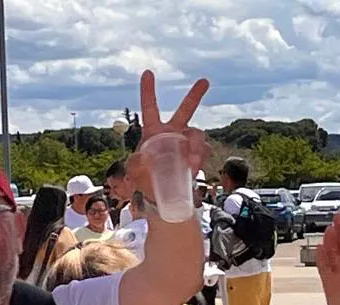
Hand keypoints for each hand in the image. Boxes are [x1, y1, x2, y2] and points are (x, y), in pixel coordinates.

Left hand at [126, 71, 210, 203]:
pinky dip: (200, 158)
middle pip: (185, 111)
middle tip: (204, 80)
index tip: (147, 72)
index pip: (150, 107)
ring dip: (196, 146)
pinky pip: (203, 151)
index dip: (148, 90)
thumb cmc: (144, 179)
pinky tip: (193, 168)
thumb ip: (136, 163)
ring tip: (191, 162)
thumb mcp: (134, 170)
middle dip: (195, 95)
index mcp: (153, 132)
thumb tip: (145, 157)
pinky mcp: (197, 155)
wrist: (160, 196)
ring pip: (197, 133)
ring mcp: (186, 143)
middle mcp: (172, 133)